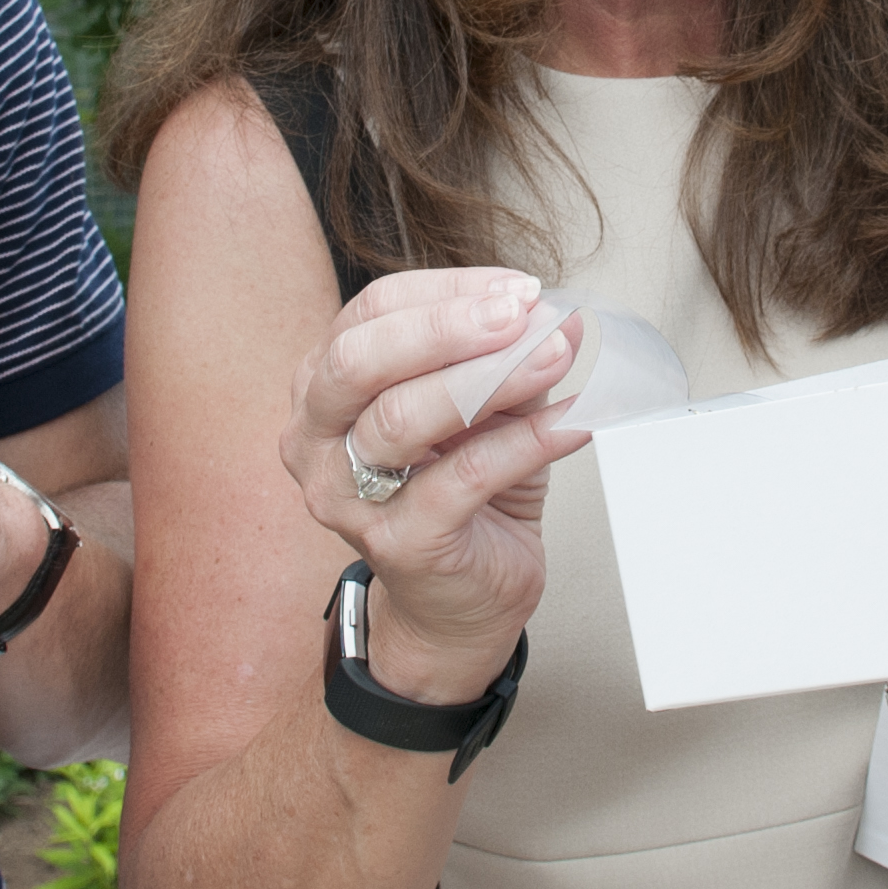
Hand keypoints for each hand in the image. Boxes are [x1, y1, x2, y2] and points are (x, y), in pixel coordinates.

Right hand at [285, 270, 592, 705]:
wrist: (460, 600)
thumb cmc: (459, 494)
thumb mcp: (483, 410)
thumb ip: (505, 361)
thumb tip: (556, 318)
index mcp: (323, 387)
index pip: (371, 314)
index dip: (446, 291)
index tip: (516, 288)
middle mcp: (315, 439)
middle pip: (361, 360)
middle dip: (447, 325)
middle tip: (521, 310)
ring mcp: (348, 497)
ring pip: (402, 419)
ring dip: (491, 378)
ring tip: (555, 356)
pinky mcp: (398, 543)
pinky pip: (463, 479)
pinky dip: (525, 442)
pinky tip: (571, 422)